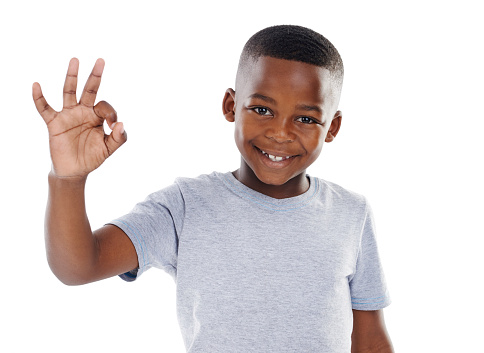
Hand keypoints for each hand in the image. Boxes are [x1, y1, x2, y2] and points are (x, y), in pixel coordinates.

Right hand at [33, 58, 126, 177]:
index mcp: (97, 116)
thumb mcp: (109, 149)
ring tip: (75, 60)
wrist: (75, 170)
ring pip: (69, 91)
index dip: (111, 112)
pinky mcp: (54, 123)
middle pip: (90, 89)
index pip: (105, 105)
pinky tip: (36, 85)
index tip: (112, 125)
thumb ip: (118, 138)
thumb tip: (121, 124)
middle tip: (101, 60)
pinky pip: (44, 108)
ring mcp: (68, 115)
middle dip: (95, 76)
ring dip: (72, 77)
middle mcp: (83, 111)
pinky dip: (39, 98)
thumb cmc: (92, 157)